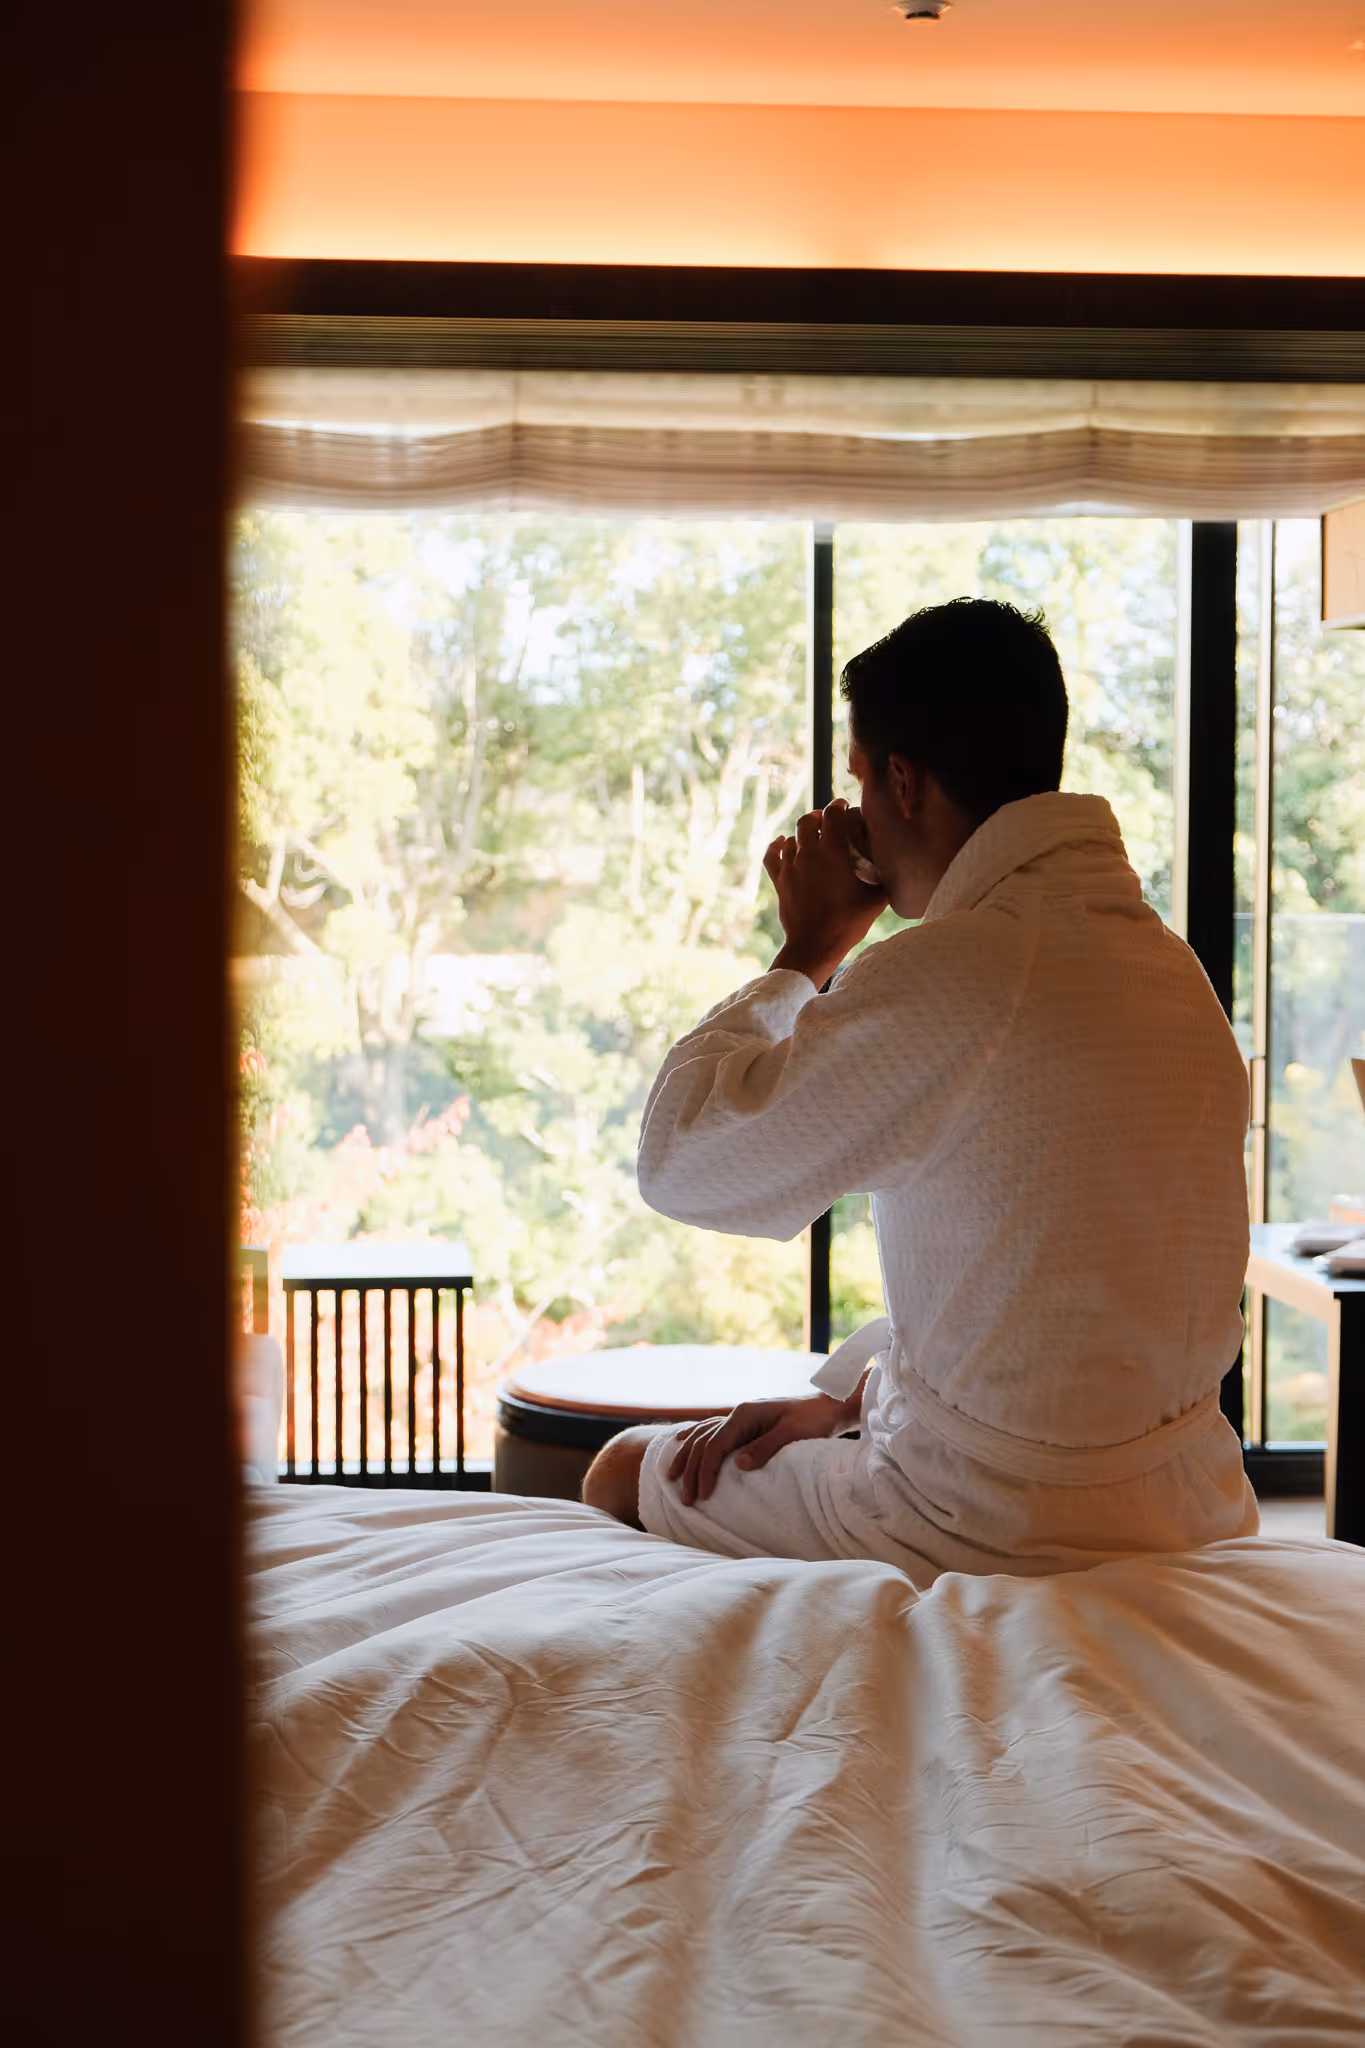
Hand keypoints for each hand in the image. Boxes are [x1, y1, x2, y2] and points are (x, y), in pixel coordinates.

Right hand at [667, 1392, 849, 1506]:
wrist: (828, 1406)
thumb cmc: (813, 1420)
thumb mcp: (791, 1434)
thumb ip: (765, 1447)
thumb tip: (739, 1465)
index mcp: (745, 1415)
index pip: (715, 1445)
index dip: (706, 1471)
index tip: (703, 1494)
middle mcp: (738, 1413)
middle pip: (704, 1443)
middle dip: (692, 1471)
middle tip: (685, 1498)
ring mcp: (740, 1417)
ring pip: (703, 1436)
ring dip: (686, 1456)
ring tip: (671, 1476)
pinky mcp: (745, 1423)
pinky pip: (711, 1431)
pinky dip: (694, 1438)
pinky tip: (681, 1442)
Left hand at [764, 801, 889, 987]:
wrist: (815, 946)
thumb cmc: (847, 924)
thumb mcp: (875, 900)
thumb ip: (885, 881)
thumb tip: (898, 872)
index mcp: (832, 852)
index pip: (832, 814)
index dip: (838, 805)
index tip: (844, 805)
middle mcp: (808, 854)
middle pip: (808, 820)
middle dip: (819, 816)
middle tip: (828, 819)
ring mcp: (791, 867)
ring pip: (792, 838)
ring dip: (802, 833)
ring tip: (812, 835)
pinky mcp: (780, 881)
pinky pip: (772, 855)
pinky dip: (777, 846)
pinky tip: (783, 843)